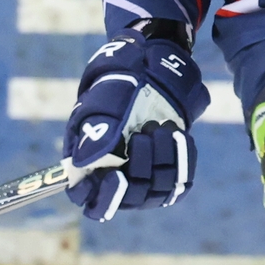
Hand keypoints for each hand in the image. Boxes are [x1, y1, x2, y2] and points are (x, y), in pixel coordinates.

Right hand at [64, 23, 209, 222]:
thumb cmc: (120, 77)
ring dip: (161, 162)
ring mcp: (140, 173)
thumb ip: (96, 127)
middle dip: (138, 170)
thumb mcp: (105, 96)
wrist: (152, 66)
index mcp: (85, 157)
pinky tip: (178, 135)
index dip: (101, 195)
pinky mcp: (166, 170)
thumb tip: (84, 163)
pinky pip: (178, 184)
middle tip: (143, 136)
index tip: (117, 177)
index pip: (85, 195)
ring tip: (161, 128)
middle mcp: (111, 171)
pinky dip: (181, 162)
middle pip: (124, 197)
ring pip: (153, 192)